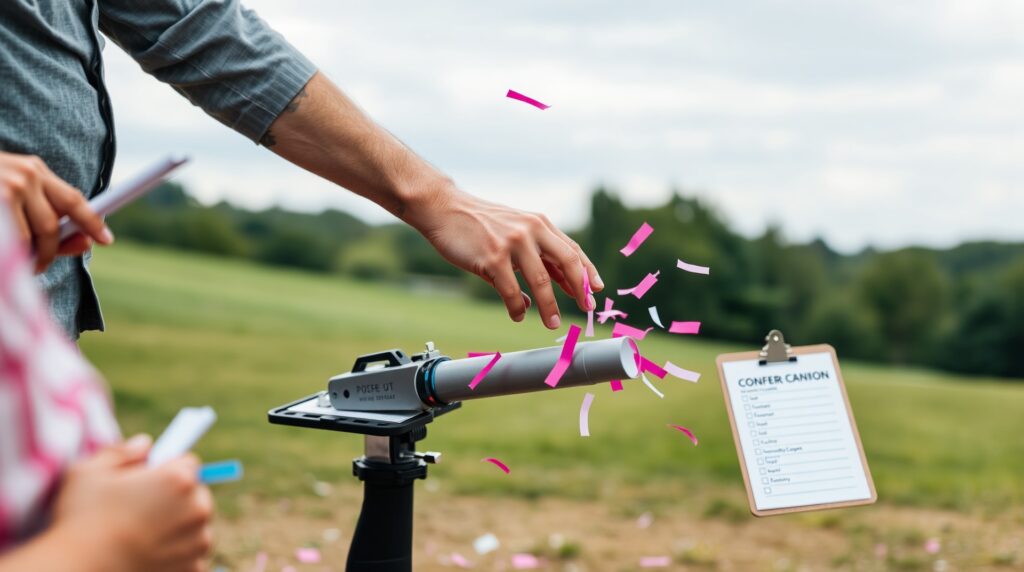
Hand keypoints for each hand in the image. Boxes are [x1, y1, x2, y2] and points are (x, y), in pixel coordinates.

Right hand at [0, 151, 112, 272]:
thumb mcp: (17, 193)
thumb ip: (51, 218)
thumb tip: (87, 244)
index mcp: (34, 171)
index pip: (74, 200)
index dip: (91, 222)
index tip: (106, 239)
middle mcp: (21, 177)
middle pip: (51, 227)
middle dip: (49, 252)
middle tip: (40, 266)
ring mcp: (3, 191)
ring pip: (26, 239)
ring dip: (26, 257)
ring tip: (14, 260)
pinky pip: (8, 244)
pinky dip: (10, 254)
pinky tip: (5, 251)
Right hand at [51, 435, 213, 571]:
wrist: (77, 571)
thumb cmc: (80, 520)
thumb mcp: (88, 472)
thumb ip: (121, 452)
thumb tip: (146, 443)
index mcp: (179, 479)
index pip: (188, 463)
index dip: (168, 468)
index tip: (151, 479)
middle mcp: (198, 508)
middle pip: (196, 494)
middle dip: (176, 498)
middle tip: (143, 510)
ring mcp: (199, 541)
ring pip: (195, 525)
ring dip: (178, 527)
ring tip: (144, 535)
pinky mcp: (194, 568)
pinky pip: (192, 554)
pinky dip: (177, 555)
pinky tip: (150, 555)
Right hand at [407, 185, 603, 328]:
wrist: (443, 209)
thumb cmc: (478, 224)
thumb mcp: (512, 231)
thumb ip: (530, 258)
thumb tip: (538, 299)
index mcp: (539, 224)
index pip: (571, 249)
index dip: (587, 272)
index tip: (596, 290)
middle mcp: (530, 230)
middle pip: (567, 262)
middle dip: (579, 289)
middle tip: (586, 309)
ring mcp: (511, 244)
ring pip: (541, 282)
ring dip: (550, 307)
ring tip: (553, 323)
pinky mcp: (492, 258)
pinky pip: (512, 291)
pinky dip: (517, 307)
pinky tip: (518, 315)